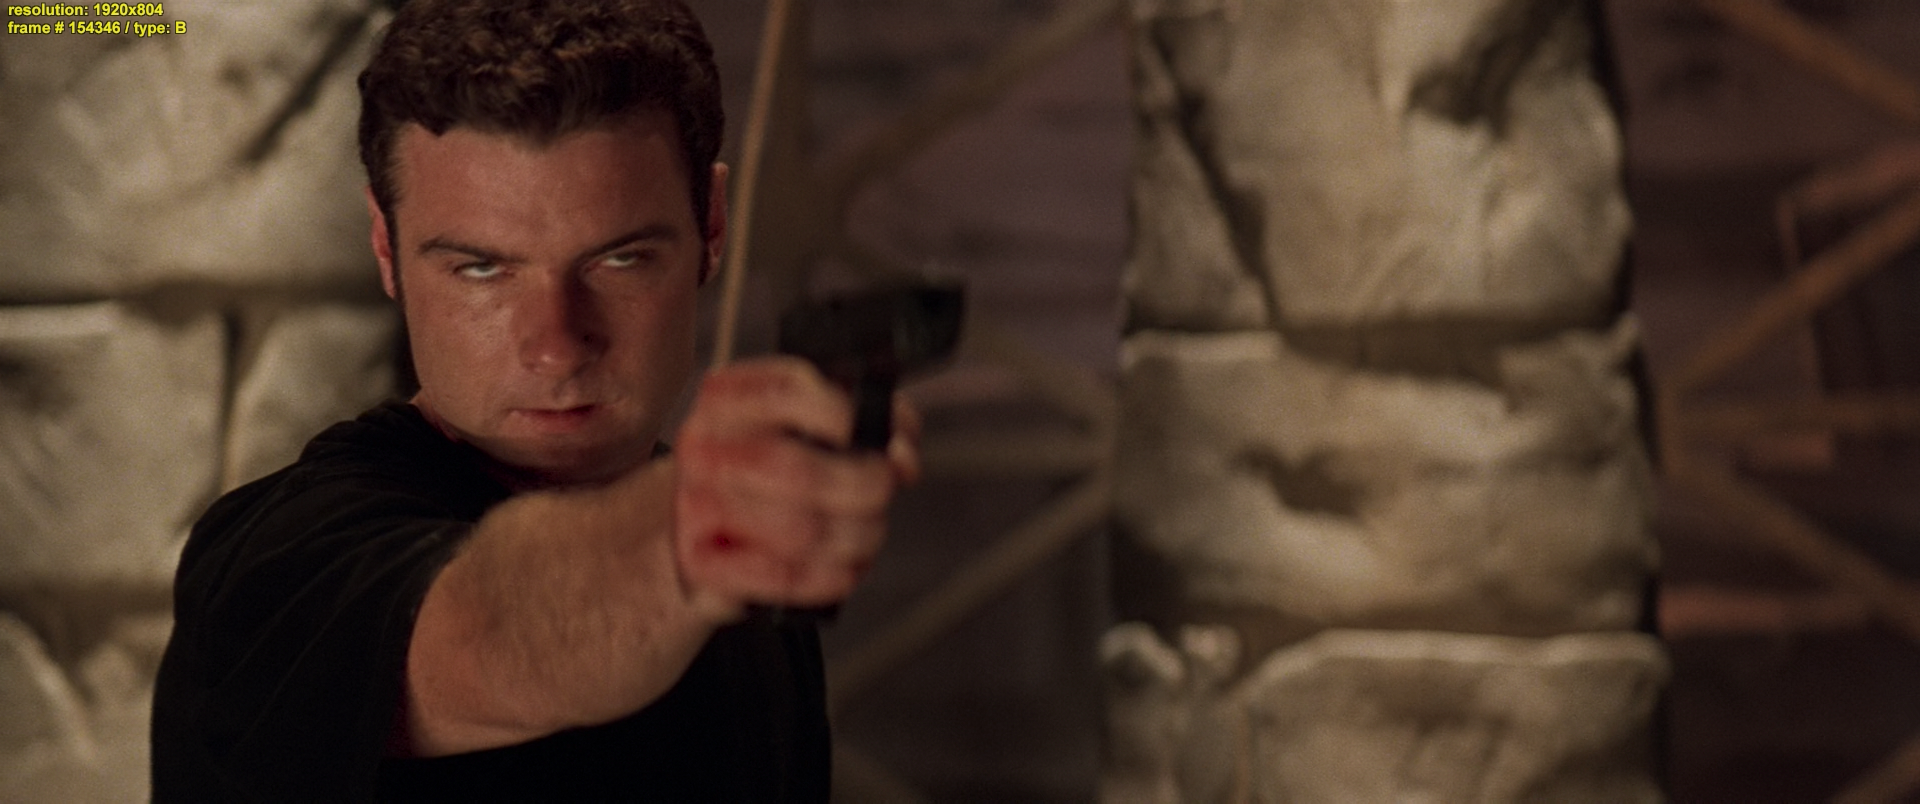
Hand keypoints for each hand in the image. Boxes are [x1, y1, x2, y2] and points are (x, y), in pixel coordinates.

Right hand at [672, 357, 920, 619]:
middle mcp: (706, 447)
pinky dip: (829, 577)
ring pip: (800, 530)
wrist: (699, 529)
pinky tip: (844, 568)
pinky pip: (783, 576)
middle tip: (882, 489)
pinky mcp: (706, 563)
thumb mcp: (803, 426)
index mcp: (728, 399)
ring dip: (855, 537)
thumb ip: (861, 420)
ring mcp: (698, 506)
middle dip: (863, 486)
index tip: (880, 436)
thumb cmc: (764, 474)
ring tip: (866, 532)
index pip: (787, 391)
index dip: (846, 415)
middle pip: (797, 470)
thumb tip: (899, 451)